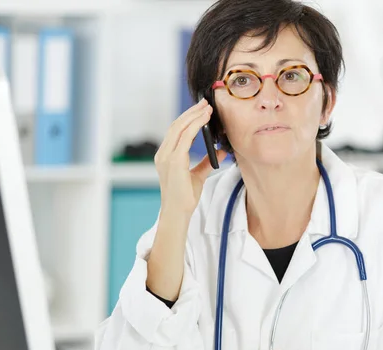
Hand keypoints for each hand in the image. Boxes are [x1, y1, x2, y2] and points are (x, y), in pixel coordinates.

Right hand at [154, 97, 227, 216]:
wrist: (178, 213)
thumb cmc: (185, 197)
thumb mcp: (198, 175)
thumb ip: (206, 162)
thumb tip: (220, 150)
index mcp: (165, 155)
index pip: (176, 130)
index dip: (188, 117)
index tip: (201, 109)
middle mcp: (163, 154)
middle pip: (177, 125)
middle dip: (192, 112)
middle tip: (206, 103)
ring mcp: (166, 157)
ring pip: (180, 128)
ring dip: (195, 116)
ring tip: (207, 108)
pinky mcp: (174, 161)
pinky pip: (185, 137)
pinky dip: (196, 126)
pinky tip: (205, 120)